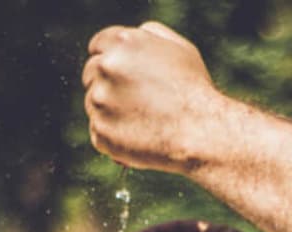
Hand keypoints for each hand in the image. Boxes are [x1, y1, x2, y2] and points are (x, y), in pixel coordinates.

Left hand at [83, 22, 222, 172]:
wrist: (200, 132)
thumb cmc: (194, 89)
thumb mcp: (179, 49)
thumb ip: (151, 36)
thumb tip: (134, 35)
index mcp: (122, 43)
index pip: (98, 45)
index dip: (109, 58)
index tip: (117, 72)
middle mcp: (106, 67)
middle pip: (90, 73)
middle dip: (106, 83)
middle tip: (132, 99)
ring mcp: (100, 101)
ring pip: (93, 103)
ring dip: (109, 110)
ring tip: (142, 119)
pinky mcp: (100, 131)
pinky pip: (98, 131)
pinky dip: (113, 135)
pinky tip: (138, 135)